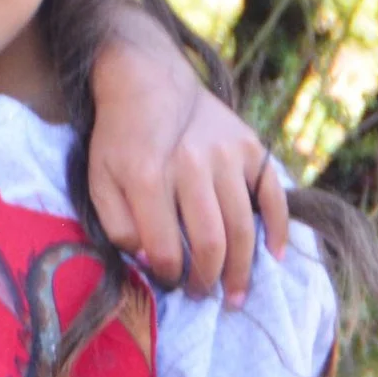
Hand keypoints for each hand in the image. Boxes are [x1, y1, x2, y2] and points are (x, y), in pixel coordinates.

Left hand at [85, 48, 286, 304]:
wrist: (148, 80)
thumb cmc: (119, 139)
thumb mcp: (98, 182)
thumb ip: (117, 226)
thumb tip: (149, 261)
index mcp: (148, 177)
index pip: (166, 249)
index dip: (169, 277)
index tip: (170, 284)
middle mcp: (191, 166)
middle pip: (210, 243)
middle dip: (209, 281)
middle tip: (205, 297)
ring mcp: (226, 155)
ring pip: (243, 226)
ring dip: (243, 269)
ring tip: (237, 295)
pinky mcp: (251, 146)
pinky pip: (273, 194)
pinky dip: (279, 228)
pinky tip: (274, 255)